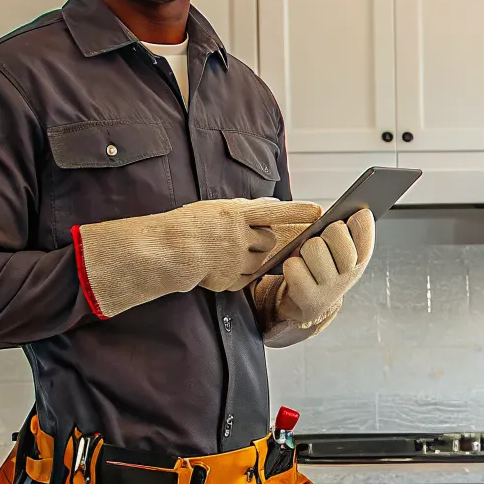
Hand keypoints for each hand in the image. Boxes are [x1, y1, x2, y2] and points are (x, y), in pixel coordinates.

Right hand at [75, 197, 322, 317]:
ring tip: (228, 251)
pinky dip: (240, 272)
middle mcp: (238, 236)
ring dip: (253, 256)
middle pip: (269, 239)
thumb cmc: (188, 227)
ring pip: (261, 259)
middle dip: (264, 240)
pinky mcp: (231, 279)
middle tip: (244, 239)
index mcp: (234, 215)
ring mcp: (235, 259)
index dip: (298, 211)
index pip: (274, 211)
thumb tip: (271, 204)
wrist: (163, 253)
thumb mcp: (215, 210)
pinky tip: (221, 266)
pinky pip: (247, 277)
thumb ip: (245, 209)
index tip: (319, 211)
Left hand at [274, 208, 373, 328]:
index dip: (359, 222)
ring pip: (314, 247)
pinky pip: (295, 266)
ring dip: (304, 247)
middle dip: (325, 230)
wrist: (307, 305)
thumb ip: (350, 233)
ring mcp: (329, 287)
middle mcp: (348, 276)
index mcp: (359, 261)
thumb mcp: (340, 253)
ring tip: (305, 255)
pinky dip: (291, 264)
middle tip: (321, 238)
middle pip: (337, 233)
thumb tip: (360, 213)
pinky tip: (296, 267)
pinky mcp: (308, 297)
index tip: (354, 215)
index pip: (367, 234)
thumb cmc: (322, 270)